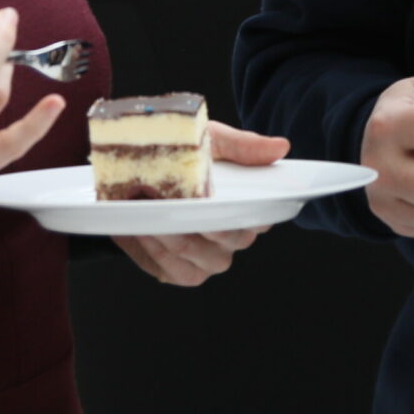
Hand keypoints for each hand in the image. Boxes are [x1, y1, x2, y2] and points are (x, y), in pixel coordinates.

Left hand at [112, 121, 286, 285]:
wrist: (132, 175)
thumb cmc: (180, 156)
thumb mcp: (210, 141)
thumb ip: (243, 146)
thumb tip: (281, 146)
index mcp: (249, 206)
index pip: (263, 216)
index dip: (247, 211)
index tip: (221, 196)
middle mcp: (235, 236)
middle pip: (234, 238)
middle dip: (204, 219)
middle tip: (178, 199)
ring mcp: (210, 258)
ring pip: (205, 258)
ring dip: (176, 234)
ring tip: (151, 209)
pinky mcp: (182, 272)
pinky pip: (178, 271)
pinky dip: (159, 251)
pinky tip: (144, 228)